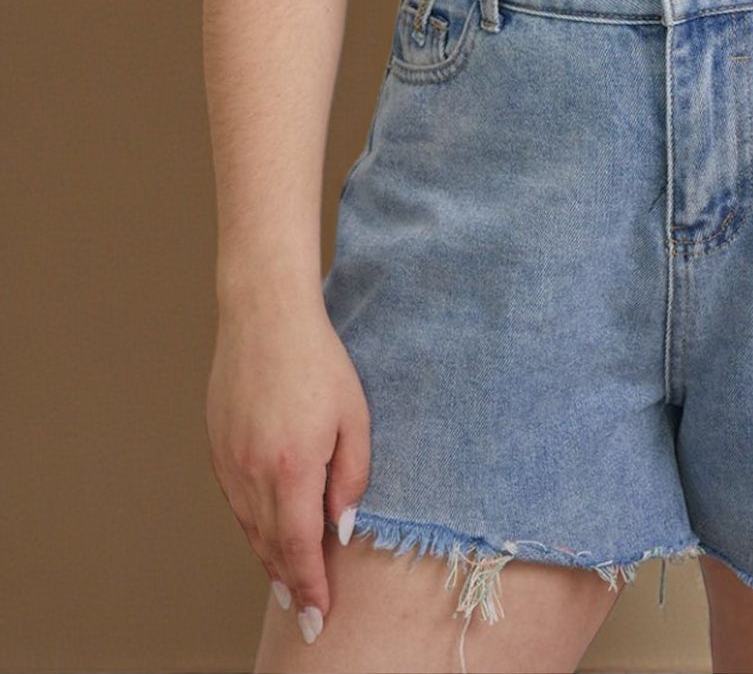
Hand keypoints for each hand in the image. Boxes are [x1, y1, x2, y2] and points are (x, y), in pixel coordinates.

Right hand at [206, 296, 370, 645]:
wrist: (264, 317)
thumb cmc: (318, 361)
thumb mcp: (353, 417)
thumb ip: (351, 477)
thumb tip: (341, 527)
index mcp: (291, 469)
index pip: (300, 547)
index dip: (310, 587)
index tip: (318, 618)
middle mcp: (253, 474)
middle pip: (270, 546)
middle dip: (289, 585)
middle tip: (305, 617)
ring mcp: (229, 463)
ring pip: (249, 528)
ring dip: (269, 559)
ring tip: (287, 585)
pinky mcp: (217, 448)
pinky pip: (236, 502)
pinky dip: (253, 526)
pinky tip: (266, 533)